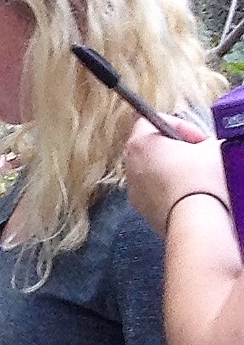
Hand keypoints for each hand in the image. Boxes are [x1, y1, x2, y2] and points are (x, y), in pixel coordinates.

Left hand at [124, 119, 223, 235]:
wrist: (198, 223)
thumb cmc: (204, 181)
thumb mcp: (214, 149)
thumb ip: (206, 141)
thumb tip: (208, 146)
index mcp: (140, 144)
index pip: (151, 121)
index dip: (179, 125)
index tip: (199, 139)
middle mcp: (130, 166)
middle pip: (151, 148)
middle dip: (177, 150)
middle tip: (200, 156)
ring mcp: (135, 192)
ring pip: (154, 173)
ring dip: (175, 172)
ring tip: (200, 179)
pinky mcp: (145, 213)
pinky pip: (158, 195)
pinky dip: (174, 192)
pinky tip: (194, 197)